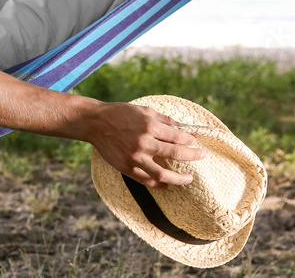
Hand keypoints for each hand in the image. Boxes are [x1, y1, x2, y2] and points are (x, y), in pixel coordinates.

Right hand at [84, 101, 203, 187]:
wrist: (94, 123)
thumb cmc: (119, 113)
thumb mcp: (143, 110)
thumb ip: (163, 119)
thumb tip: (181, 127)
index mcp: (149, 126)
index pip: (178, 137)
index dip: (189, 140)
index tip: (194, 142)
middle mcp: (144, 143)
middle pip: (175, 154)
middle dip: (192, 156)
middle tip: (201, 156)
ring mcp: (135, 157)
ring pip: (163, 175)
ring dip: (179, 179)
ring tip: (189, 179)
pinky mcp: (126, 167)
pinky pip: (146, 180)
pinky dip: (159, 184)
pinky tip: (167, 184)